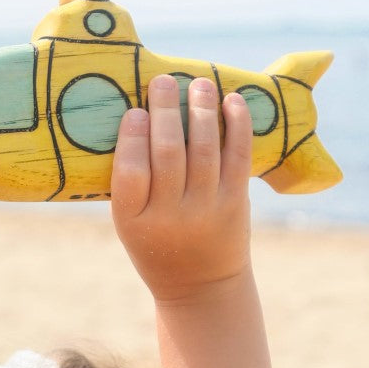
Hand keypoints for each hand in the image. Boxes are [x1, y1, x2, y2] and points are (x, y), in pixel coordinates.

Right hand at [111, 75, 252, 304]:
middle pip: (169, 154)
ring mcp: (207, 208)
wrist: (201, 286)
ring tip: (199, 83)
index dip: (132, 139)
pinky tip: (232, 101)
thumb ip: (130, 179)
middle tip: (162, 81)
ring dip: (201, 110)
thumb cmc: (156, 243)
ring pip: (205, 150)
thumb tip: (137, 113)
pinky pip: (238, 157)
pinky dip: (237, 125)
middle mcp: (171, 215)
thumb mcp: (130, 221)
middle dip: (166, 112)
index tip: (134, 111)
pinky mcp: (235, 202)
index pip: (131, 173)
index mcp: (134, 219)